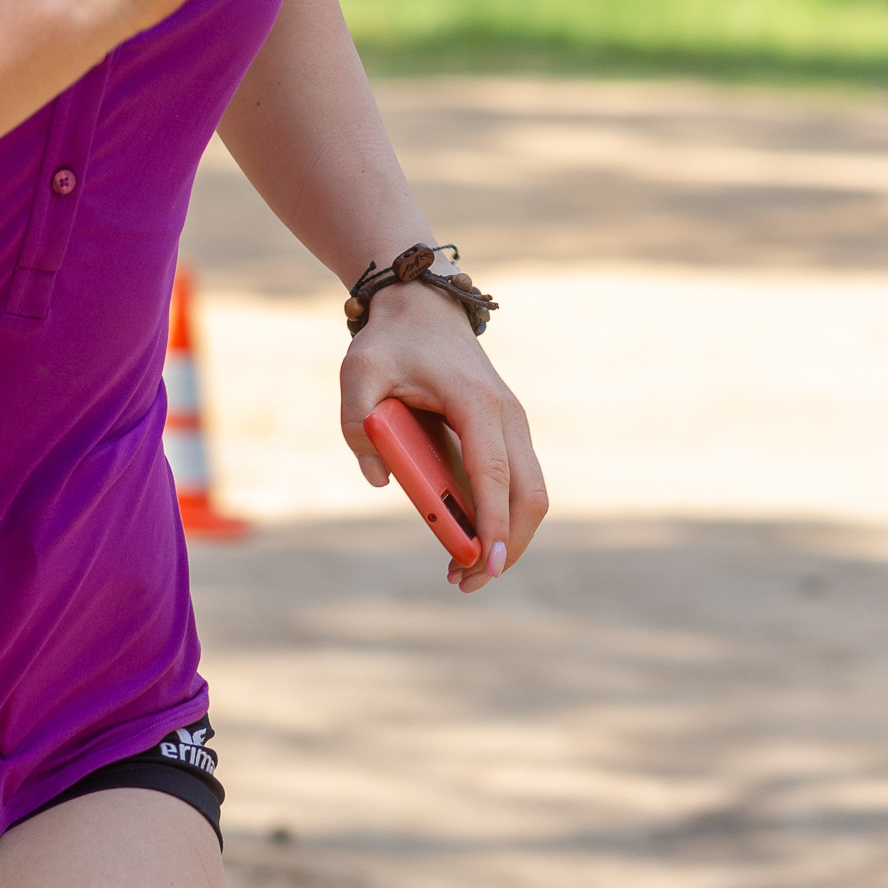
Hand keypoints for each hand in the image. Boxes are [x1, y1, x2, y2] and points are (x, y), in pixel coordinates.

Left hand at [338, 281, 547, 595]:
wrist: (422, 306)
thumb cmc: (391, 342)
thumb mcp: (359, 371)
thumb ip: (356, 421)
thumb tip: (380, 478)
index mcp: (476, 403)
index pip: (494, 473)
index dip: (493, 523)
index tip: (486, 564)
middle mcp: (507, 415)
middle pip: (529, 494)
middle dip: (507, 544)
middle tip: (466, 581)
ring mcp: (513, 424)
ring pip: (530, 493)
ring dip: (507, 537)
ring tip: (461, 570)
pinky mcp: (507, 433)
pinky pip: (515, 483)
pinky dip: (501, 517)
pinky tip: (467, 539)